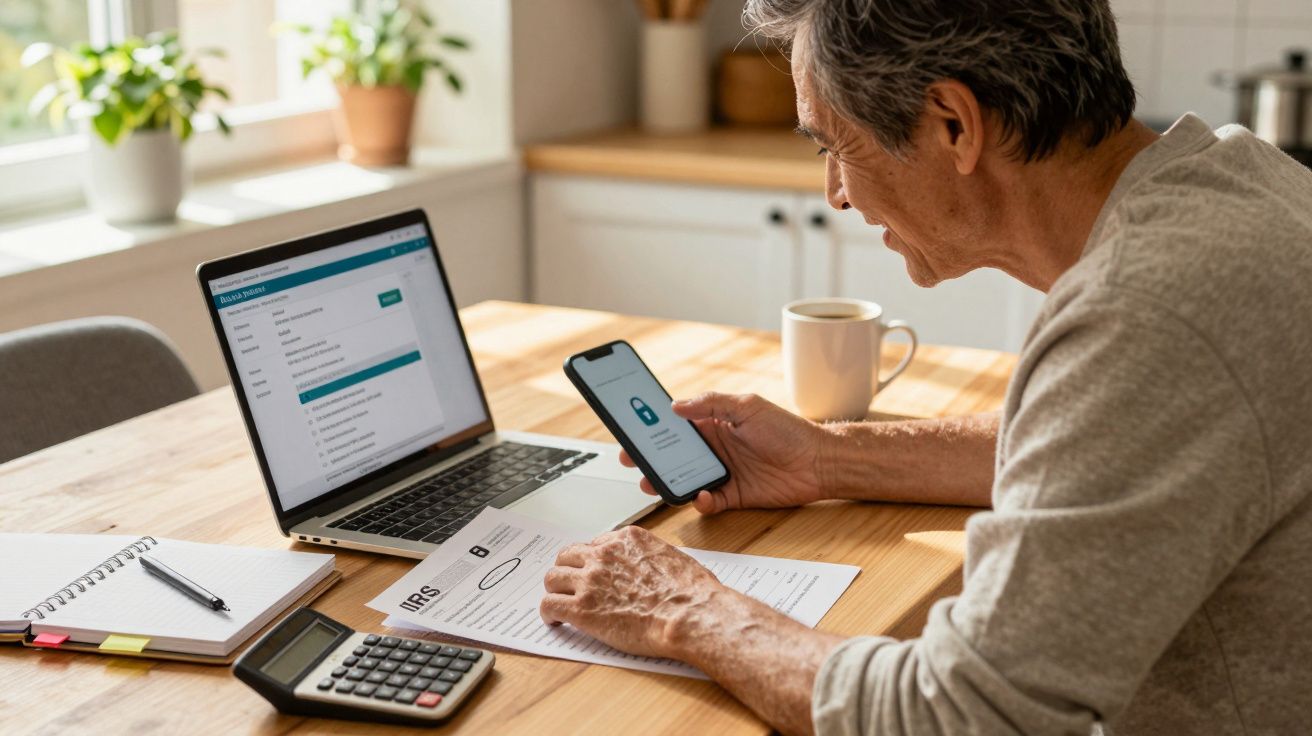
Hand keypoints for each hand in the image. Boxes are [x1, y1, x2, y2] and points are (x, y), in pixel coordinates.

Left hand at [539, 526, 726, 657]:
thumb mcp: (672, 557)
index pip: (595, 544)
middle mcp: (604, 555)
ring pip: (553, 577)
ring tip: (559, 601)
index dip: (592, 561)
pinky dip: (548, 612)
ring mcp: (590, 581)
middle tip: (570, 585)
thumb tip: (650, 567)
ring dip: (555, 589)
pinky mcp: (582, 609)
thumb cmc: (691, 592)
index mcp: (626, 539)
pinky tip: (554, 620)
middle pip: (568, 556)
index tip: (592, 572)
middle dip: (568, 570)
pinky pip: (550, 604)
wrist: (689, 615)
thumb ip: (651, 556)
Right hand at [620, 392, 828, 514]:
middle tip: (633, 461)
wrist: (818, 462)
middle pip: (674, 454)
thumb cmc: (787, 430)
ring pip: (685, 479)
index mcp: (715, 423)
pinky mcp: (733, 496)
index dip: (654, 428)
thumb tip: (676, 406)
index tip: (632, 431)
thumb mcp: (747, 406)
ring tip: (653, 484)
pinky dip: (699, 501)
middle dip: (651, 458)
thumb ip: (711, 404)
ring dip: (667, 482)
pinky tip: (701, 496)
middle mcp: (715, 448)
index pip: (677, 425)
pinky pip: (707, 501)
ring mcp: (722, 472)